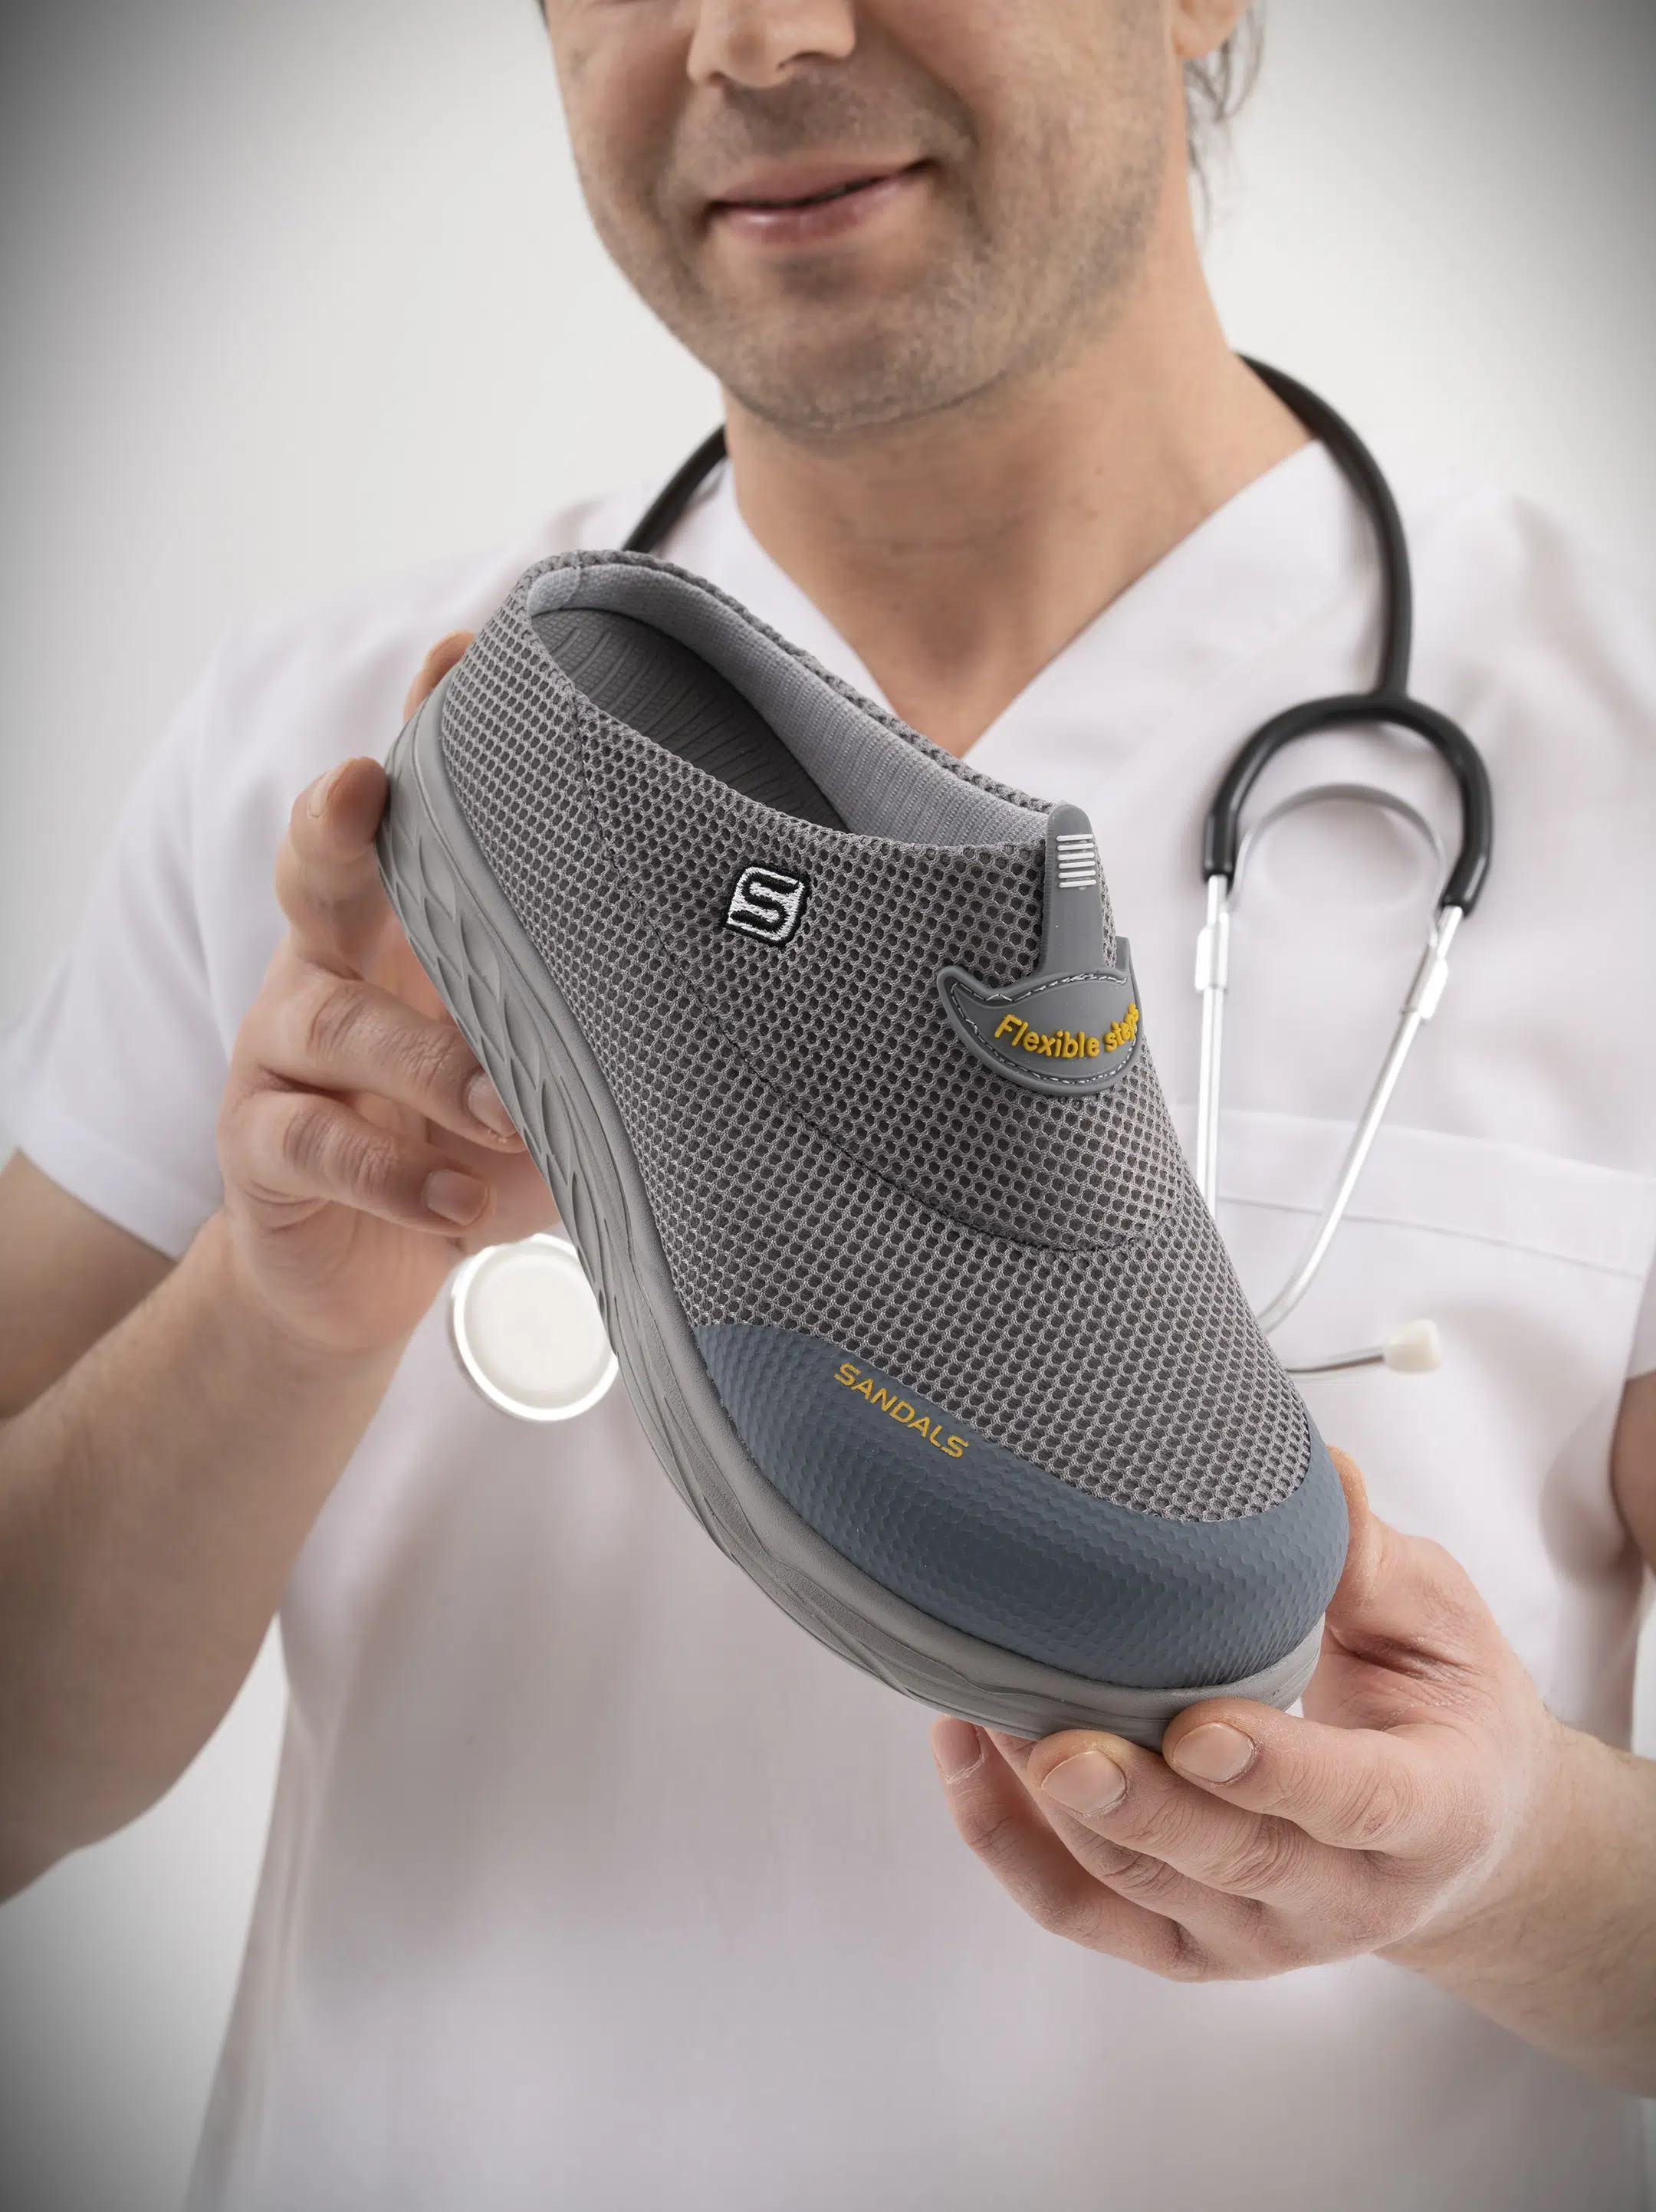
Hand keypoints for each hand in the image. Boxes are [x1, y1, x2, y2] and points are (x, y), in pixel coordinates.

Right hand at [216, 633, 555, 1355]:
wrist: (362, 1271)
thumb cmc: (471, 1149)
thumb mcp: (547, 1079)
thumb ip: (601, 1032)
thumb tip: (739, 994)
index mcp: (406, 933)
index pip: (413, 814)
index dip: (427, 728)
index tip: (463, 649)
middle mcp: (333, 969)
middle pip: (317, 871)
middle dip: (339, 822)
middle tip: (368, 785)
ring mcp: (284, 1053)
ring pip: (335, 1023)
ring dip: (426, 1062)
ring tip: (503, 1106)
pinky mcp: (260, 1144)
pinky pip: (317, 1144)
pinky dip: (396, 1174)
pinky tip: (459, 1200)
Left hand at [931, 1454, 1565, 1982]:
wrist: (1461, 1839)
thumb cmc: (1442, 1704)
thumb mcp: (1438, 1624)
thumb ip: (1374, 1563)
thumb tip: (1328, 1471)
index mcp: (1432, 1813)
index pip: (1357, 1804)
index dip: (1276, 1770)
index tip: (1199, 1726)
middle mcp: (1345, 1897)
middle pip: (1231, 1862)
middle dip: (1139, 1804)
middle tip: (1059, 1741)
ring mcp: (1259, 1936)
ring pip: (1140, 1889)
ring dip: (1053, 1807)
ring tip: (987, 1703)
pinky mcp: (1186, 1946)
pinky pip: (1080, 1910)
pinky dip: (1009, 1841)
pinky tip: (964, 1750)